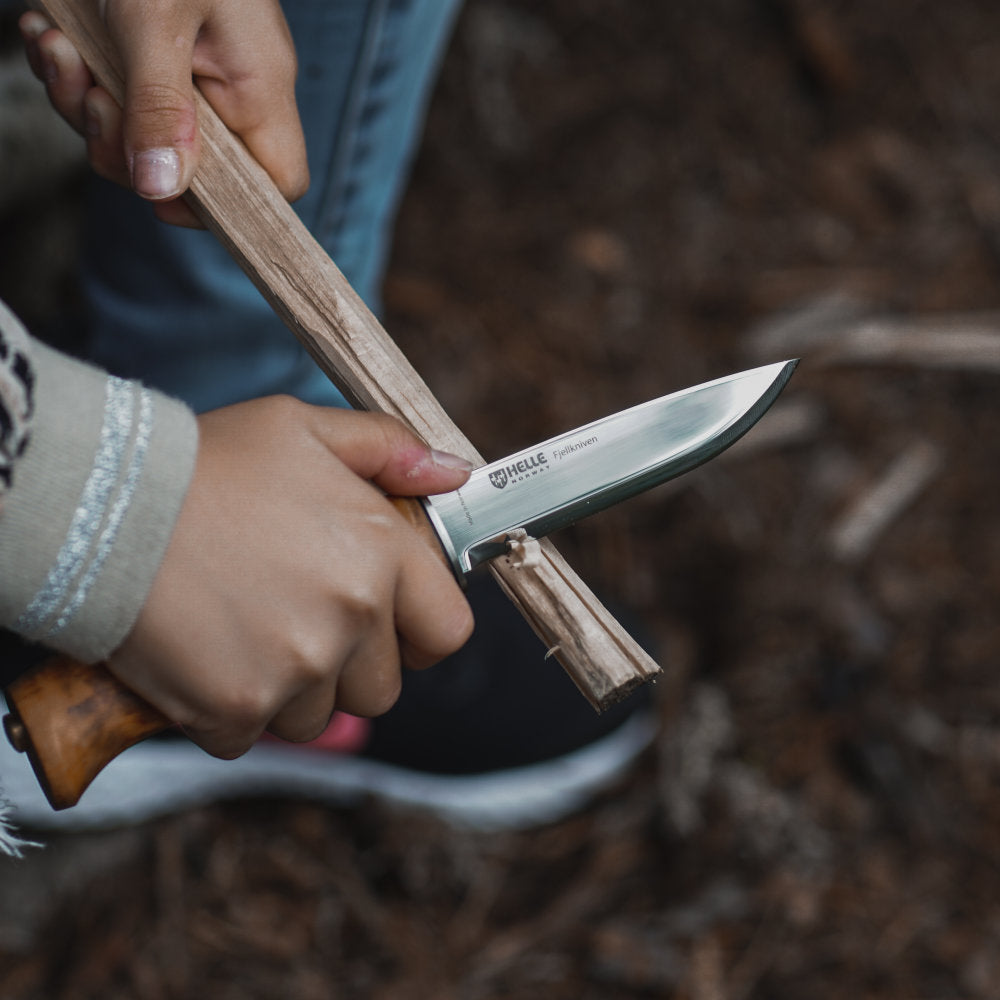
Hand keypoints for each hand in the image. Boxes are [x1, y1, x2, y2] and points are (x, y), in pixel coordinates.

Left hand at [19, 0, 307, 226]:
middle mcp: (232, 86)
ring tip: (57, 49)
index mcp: (258, 84)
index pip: (277, 184)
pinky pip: (116, 97)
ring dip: (84, 106)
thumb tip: (162, 190)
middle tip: (90, 100)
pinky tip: (50, 35)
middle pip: (195, 168)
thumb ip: (159, 108)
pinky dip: (73, 74)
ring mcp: (193, 71)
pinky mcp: (151, 54)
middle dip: (126, 147)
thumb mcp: (150, 20)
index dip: (226, 206)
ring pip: (144, 136)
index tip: (162, 189)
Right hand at [107, 398, 474, 758]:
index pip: (448, 632)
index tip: (394, 623)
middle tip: (298, 614)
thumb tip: (454, 474)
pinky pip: (254, 734)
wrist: (103, 506)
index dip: (422, 631)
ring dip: (293, 687)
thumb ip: (391, 449)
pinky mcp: (236, 710)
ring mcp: (295, 670)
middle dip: (351, 662)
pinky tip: (207, 654)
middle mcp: (352, 619)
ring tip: (246, 627)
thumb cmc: (209, 463)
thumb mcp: (306, 428)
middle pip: (382, 685)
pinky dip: (233, 708)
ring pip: (320, 716)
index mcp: (383, 555)